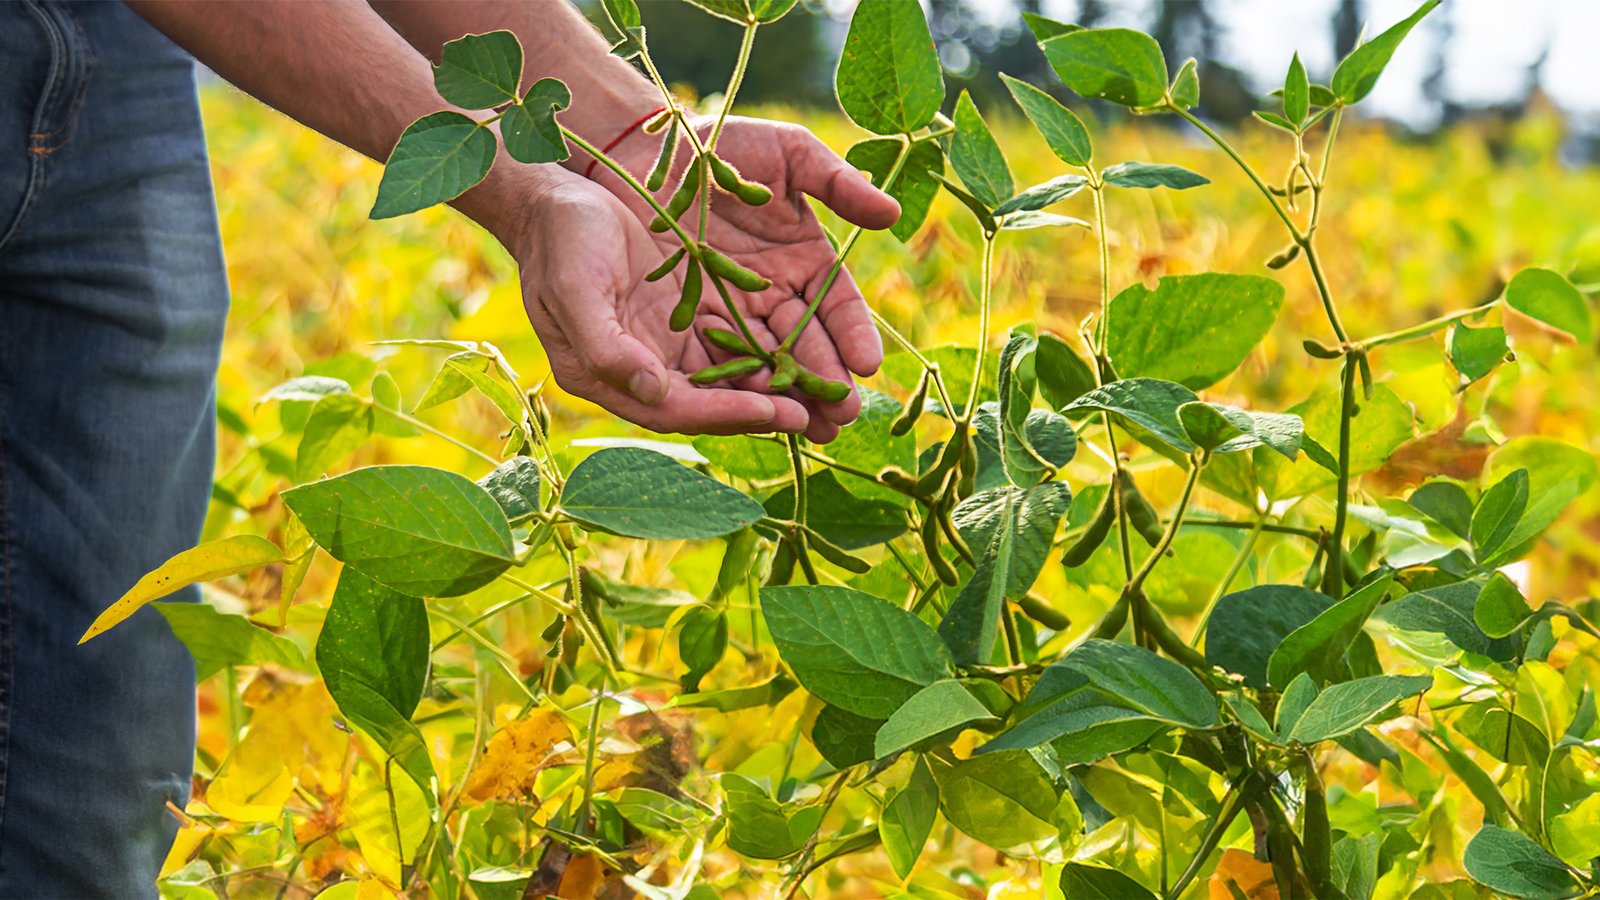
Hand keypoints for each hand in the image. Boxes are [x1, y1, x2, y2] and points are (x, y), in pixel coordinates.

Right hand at [483, 165, 824, 436]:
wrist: (556, 195)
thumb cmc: (559, 241)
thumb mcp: (575, 290)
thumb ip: (608, 348)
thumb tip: (653, 392)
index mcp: (607, 375)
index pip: (679, 408)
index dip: (731, 414)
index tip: (782, 412)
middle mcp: (643, 370)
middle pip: (715, 403)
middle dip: (771, 410)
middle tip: (830, 418)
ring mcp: (668, 343)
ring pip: (733, 376)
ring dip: (781, 386)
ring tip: (834, 394)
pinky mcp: (688, 314)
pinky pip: (737, 339)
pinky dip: (772, 347)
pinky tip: (813, 348)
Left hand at [594, 115, 899, 441]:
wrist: (646, 149)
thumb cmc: (725, 144)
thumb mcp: (789, 155)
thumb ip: (837, 184)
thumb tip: (891, 215)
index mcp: (805, 258)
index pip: (837, 306)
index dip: (853, 335)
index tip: (867, 365)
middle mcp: (774, 292)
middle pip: (806, 344)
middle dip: (826, 381)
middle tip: (844, 417)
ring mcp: (733, 309)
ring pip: (766, 359)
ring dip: (787, 395)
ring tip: (809, 427)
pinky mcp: (690, 319)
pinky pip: (716, 354)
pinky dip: (735, 382)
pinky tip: (752, 408)